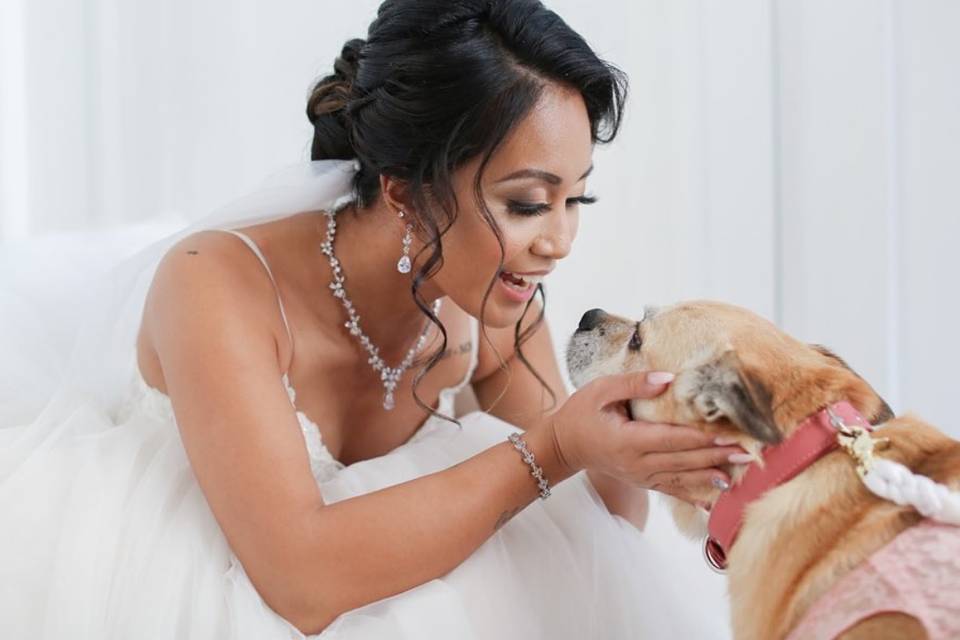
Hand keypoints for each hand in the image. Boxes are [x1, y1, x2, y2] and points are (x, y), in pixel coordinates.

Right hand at [550, 370, 741, 502]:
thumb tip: (668, 379)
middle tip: (746, 453)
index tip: (728, 436)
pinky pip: (672, 490)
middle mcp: (636, 463)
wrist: (563, 445)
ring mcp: (640, 476)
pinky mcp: (643, 481)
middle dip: (715, 457)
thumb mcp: (600, 390)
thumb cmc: (581, 412)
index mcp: (627, 440)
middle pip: (682, 461)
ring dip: (710, 477)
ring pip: (681, 478)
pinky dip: (693, 496)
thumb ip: (633, 384)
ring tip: (738, 477)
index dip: (700, 439)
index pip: (671, 439)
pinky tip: (713, 502)